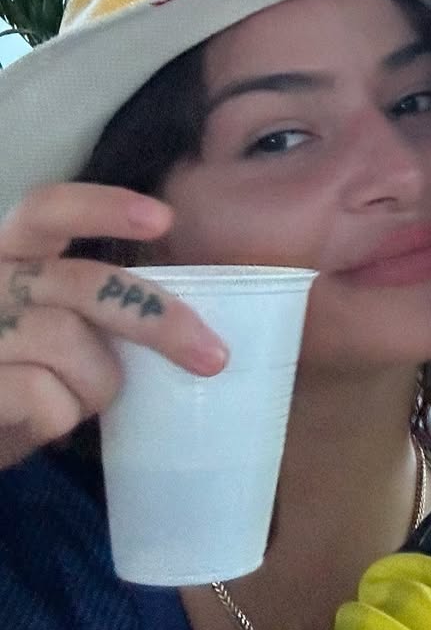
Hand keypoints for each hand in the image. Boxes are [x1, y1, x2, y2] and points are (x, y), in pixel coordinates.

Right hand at [0, 183, 227, 468]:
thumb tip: (191, 310)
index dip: (103, 207)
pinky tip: (46, 423)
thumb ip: (95, 298)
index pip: (46, 209)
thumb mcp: (57, 320)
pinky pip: (42, 394)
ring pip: (69, 341)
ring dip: (98, 382)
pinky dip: (61, 415)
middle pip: (83, 283)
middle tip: (212, 356)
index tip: (164, 220)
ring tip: (81, 399)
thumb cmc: (26, 371)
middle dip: (156, 320)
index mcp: (10, 252)